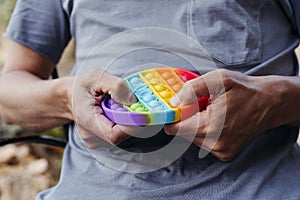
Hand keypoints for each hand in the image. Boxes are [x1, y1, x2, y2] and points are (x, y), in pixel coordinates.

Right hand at [72, 69, 137, 147]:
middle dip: (135, 121)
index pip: (114, 135)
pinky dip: (128, 123)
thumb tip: (133, 101)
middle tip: (141, 105)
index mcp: (87, 120)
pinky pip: (122, 134)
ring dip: (132, 121)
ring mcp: (98, 141)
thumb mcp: (96, 77)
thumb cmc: (83, 86)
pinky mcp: (104, 141)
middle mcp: (92, 136)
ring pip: (124, 136)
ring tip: (126, 106)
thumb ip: (116, 87)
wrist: (71, 97)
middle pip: (122, 136)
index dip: (133, 127)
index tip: (145, 113)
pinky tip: (122, 112)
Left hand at [164, 69, 284, 160]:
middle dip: (187, 118)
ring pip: (193, 138)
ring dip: (196, 125)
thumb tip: (174, 102)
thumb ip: (192, 89)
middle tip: (200, 105)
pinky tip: (218, 121)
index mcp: (210, 126)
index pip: (175, 128)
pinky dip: (206, 132)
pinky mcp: (225, 154)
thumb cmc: (244, 89)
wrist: (269, 103)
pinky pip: (204, 143)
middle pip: (183, 133)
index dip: (172, 116)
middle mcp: (214, 143)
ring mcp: (221, 151)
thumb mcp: (218, 79)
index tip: (173, 108)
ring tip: (212, 112)